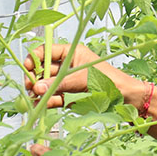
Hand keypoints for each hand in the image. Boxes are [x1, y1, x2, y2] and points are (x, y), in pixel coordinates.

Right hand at [23, 44, 147, 108]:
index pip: (46, 51)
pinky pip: (53, 98)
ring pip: (45, 85)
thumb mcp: (83, 78)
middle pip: (42, 69)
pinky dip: (45, 101)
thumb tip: (37, 88)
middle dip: (34, 77)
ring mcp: (67, 82)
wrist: (127, 99)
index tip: (28, 67)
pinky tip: (40, 104)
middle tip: (30, 86)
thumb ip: (60, 83)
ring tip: (33, 97)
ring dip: (38, 91)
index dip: (35, 58)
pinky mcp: (68, 97)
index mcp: (71, 53)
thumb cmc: (111, 81)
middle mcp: (67, 66)